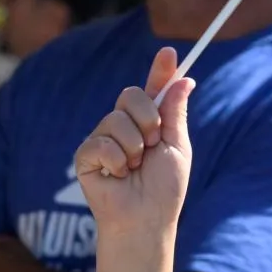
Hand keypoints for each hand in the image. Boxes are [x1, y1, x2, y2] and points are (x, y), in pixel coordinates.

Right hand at [69, 49, 195, 244]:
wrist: (146, 219)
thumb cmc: (164, 190)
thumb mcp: (177, 146)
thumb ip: (176, 112)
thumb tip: (185, 79)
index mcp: (148, 123)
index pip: (153, 89)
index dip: (160, 70)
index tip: (170, 52)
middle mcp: (123, 126)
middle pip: (130, 94)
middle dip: (147, 117)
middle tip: (153, 143)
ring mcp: (103, 140)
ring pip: (116, 119)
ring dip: (134, 146)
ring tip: (135, 168)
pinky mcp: (86, 157)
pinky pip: (101, 142)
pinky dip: (116, 160)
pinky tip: (118, 176)